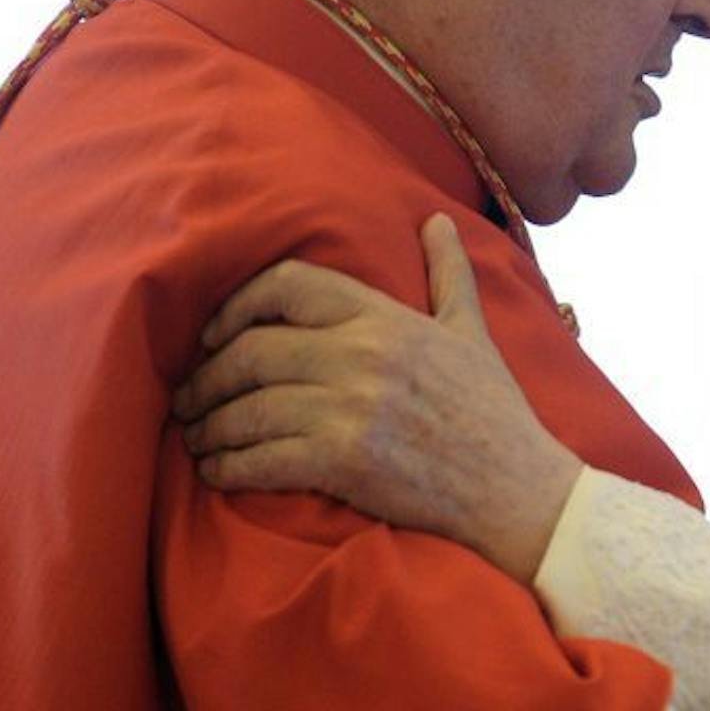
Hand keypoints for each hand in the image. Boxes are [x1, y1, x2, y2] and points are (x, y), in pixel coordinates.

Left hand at [171, 214, 582, 581]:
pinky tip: (220, 472)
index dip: (236, 307)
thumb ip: (448, 275)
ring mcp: (351, 409)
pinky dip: (228, 468)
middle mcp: (362, 355)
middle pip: (250, 351)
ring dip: (209, 427)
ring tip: (198, 438)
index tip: (217, 336)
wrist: (519, 488)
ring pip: (246, 408)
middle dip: (206, 378)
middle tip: (190, 398)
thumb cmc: (495, 412)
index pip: (286, 285)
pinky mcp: (344, 462)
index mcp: (385, 317)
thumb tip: (437, 221)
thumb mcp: (473, 333)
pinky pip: (260, 458)